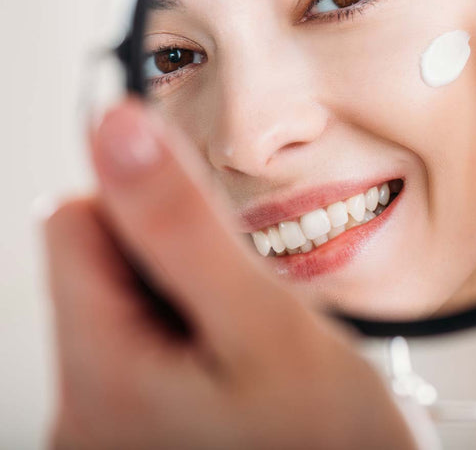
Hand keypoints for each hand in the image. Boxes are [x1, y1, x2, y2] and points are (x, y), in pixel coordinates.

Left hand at [43, 99, 416, 449]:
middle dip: (174, 259)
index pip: (75, 221)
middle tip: (242, 304)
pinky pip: (143, 341)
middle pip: (97, 263)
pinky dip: (190, 333)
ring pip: (125, 300)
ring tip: (247, 343)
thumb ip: (181, 225)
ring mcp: (102, 426)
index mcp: (100, 378)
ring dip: (187, 297)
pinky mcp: (128, 430)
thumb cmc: (327, 441)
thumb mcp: (265, 323)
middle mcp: (80, 410)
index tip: (212, 233)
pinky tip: (235, 367)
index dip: (148, 205)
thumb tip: (114, 130)